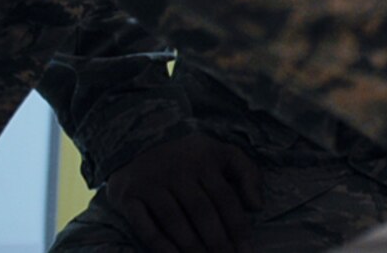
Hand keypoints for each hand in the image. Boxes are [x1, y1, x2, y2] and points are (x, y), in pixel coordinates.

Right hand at [101, 135, 263, 252]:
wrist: (139, 143)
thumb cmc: (190, 158)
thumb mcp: (222, 154)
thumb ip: (248, 173)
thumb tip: (257, 205)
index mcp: (204, 158)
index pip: (225, 197)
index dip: (238, 227)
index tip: (247, 251)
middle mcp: (177, 168)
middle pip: (201, 212)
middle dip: (217, 242)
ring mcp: (151, 182)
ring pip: (175, 220)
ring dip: (192, 247)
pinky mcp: (129, 196)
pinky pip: (146, 227)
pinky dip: (161, 247)